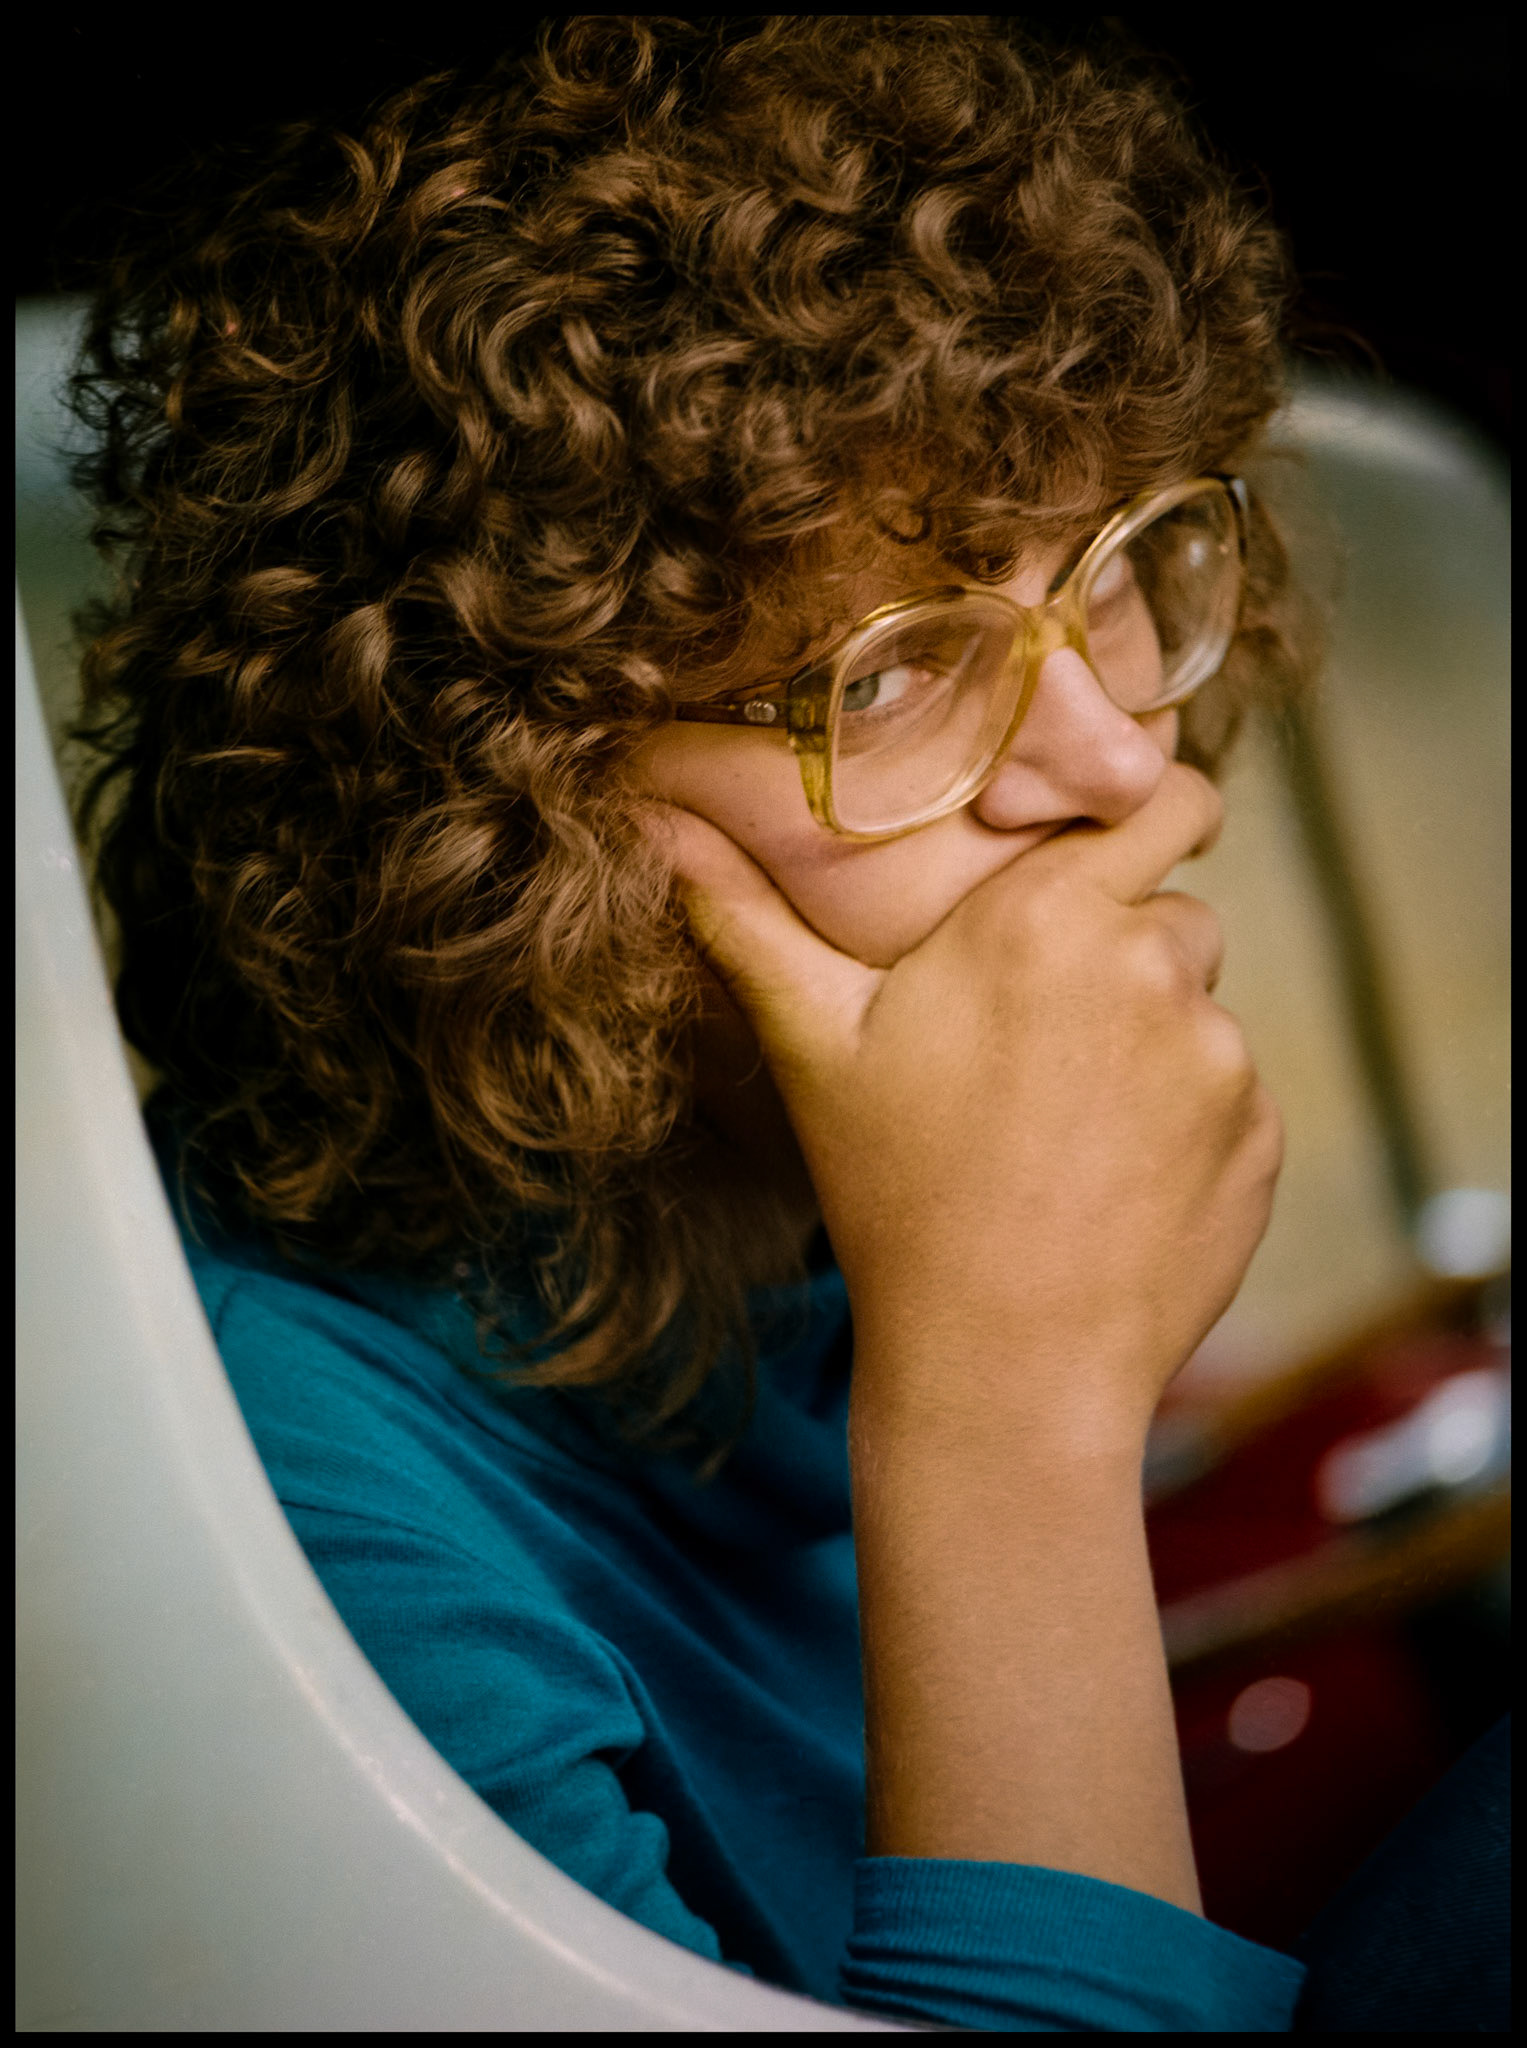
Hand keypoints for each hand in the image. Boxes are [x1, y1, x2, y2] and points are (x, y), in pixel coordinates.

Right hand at [646, 764, 1282, 1456]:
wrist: (1003, 1369)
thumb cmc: (895, 1197)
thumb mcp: (810, 1047)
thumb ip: (744, 918)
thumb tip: (650, 822)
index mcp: (1051, 916)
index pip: (1165, 797)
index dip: (1149, 808)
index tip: (1113, 845)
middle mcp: (1158, 965)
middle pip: (1171, 910)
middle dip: (1122, 948)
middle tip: (1039, 1031)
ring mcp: (1223, 1057)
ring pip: (1198, 1008)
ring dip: (1150, 1039)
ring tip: (1062, 1124)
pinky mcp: (1260, 1138)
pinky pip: (1230, 1096)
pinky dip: (1185, 1123)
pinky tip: (1108, 1181)